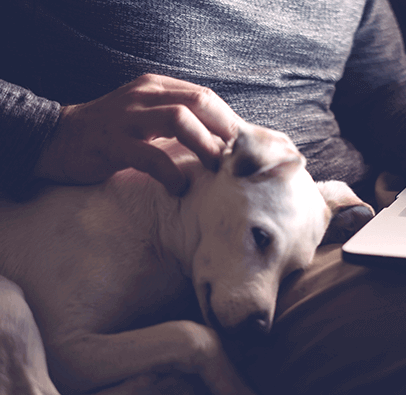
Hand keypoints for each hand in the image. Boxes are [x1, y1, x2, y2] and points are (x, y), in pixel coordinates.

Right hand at [34, 74, 241, 194]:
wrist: (53, 140)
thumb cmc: (110, 134)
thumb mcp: (146, 117)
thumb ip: (179, 122)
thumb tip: (224, 144)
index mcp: (156, 88)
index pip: (206, 97)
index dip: (230, 122)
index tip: (245, 149)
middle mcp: (144, 96)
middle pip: (200, 102)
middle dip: (225, 131)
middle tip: (237, 160)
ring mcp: (127, 117)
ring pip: (180, 119)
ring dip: (205, 146)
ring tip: (215, 169)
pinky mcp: (111, 143)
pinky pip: (150, 156)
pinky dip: (171, 173)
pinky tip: (179, 187)